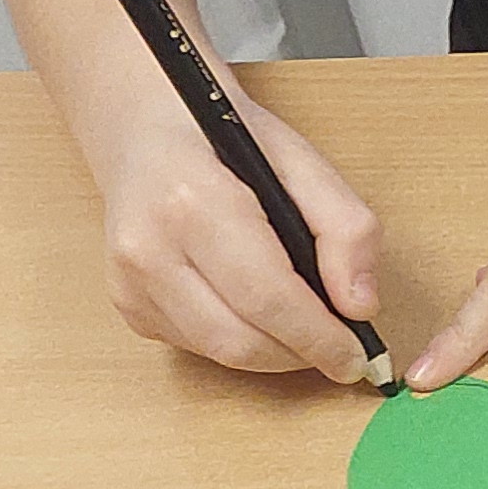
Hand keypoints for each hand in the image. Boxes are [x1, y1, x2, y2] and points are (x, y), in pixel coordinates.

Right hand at [95, 94, 381, 382]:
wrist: (144, 130)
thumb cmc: (227, 139)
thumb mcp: (303, 162)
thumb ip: (346, 228)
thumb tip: (360, 306)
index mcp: (195, 203)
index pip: (266, 296)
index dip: (318, 338)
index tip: (358, 358)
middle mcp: (148, 250)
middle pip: (238, 339)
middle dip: (300, 354)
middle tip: (342, 351)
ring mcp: (129, 284)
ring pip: (217, 352)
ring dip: (273, 353)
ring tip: (309, 330)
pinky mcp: (128, 306)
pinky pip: (196, 346)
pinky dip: (240, 340)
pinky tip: (259, 312)